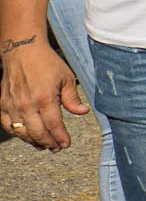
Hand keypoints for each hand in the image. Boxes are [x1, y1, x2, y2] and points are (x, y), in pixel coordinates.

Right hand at [0, 36, 85, 151]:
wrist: (22, 51)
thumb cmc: (46, 63)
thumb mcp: (66, 78)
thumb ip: (72, 98)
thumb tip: (83, 112)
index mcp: (45, 98)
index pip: (54, 126)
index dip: (60, 138)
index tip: (66, 144)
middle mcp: (27, 105)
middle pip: (38, 133)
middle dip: (49, 143)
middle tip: (56, 148)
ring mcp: (12, 106)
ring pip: (22, 132)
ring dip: (34, 141)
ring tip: (44, 145)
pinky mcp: (3, 105)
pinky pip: (8, 126)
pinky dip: (17, 134)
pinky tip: (26, 136)